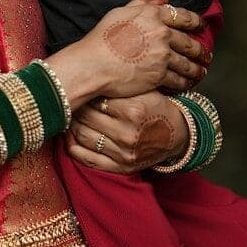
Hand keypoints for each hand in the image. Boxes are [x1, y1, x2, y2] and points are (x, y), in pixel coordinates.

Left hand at [66, 92, 187, 173]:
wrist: (178, 134)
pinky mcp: (121, 167)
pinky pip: (88, 159)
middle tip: (69, 98)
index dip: (85, 92)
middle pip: (86, 117)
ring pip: (83, 136)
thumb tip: (87, 79)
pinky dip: (73, 147)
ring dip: (71, 124)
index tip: (80, 87)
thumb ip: (119, 86)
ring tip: (68, 114)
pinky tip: (69, 136)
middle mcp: (127, 134)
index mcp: (132, 110)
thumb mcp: (144, 90)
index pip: (95, 99)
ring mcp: (123, 153)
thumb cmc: (158, 107)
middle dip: (75, 106)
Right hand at [83, 0, 206, 97]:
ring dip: (197, 68)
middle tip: (206, 54)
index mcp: (153, 15)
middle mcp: (161, 33)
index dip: (196, 22)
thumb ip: (142, 4)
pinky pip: (178, 79)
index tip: (202, 26)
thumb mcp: (120, 13)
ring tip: (201, 71)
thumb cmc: (101, 38)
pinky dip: (185, 82)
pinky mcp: (159, 75)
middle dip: (201, 50)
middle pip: (189, 42)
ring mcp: (162, 55)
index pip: (183, 17)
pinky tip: (188, 83)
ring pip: (187, 63)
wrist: (93, 63)